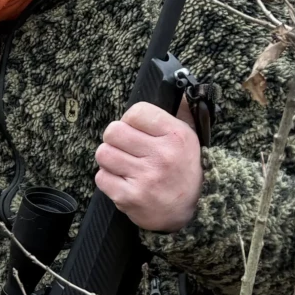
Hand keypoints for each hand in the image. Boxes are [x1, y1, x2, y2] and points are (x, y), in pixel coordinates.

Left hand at [94, 100, 201, 232]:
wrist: (194, 210)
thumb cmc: (185, 169)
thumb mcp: (190, 137)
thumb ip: (180, 111)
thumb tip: (175, 84)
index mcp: (176, 135)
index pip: (137, 112)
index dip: (129, 119)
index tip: (134, 128)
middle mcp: (161, 155)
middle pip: (113, 131)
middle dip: (115, 138)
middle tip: (124, 147)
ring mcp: (145, 178)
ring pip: (103, 154)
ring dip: (109, 158)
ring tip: (123, 163)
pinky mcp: (129, 197)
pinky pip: (101, 178)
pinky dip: (108, 179)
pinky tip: (122, 180)